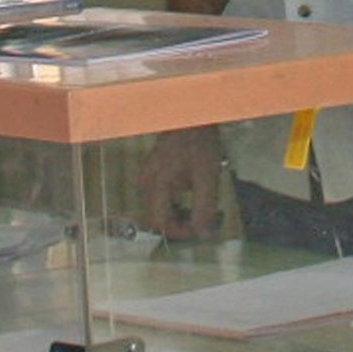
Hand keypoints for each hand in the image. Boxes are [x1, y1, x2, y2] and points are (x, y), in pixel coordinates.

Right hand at [138, 126, 222, 240]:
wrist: (191, 116)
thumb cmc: (199, 144)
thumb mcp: (207, 178)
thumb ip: (204, 208)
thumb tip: (204, 234)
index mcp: (156, 186)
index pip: (161, 224)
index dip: (181, 233)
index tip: (201, 231)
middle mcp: (146, 184)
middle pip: (160, 217)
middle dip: (182, 224)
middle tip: (206, 222)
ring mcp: (147, 177)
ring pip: (161, 208)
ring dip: (181, 214)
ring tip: (202, 209)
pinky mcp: (153, 172)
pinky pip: (162, 196)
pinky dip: (177, 202)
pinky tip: (193, 196)